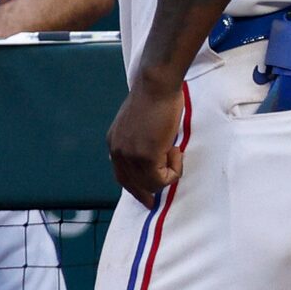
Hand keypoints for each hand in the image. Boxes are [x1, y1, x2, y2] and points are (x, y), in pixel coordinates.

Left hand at [108, 76, 187, 206]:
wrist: (156, 87)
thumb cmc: (155, 100)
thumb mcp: (139, 125)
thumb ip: (139, 142)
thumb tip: (152, 157)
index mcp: (114, 144)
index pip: (121, 175)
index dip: (134, 189)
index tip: (147, 199)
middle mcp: (117, 152)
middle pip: (131, 185)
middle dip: (147, 194)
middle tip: (156, 202)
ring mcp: (130, 155)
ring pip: (151, 184)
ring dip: (168, 174)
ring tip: (175, 152)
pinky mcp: (146, 156)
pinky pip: (162, 178)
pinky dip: (174, 169)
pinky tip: (176, 150)